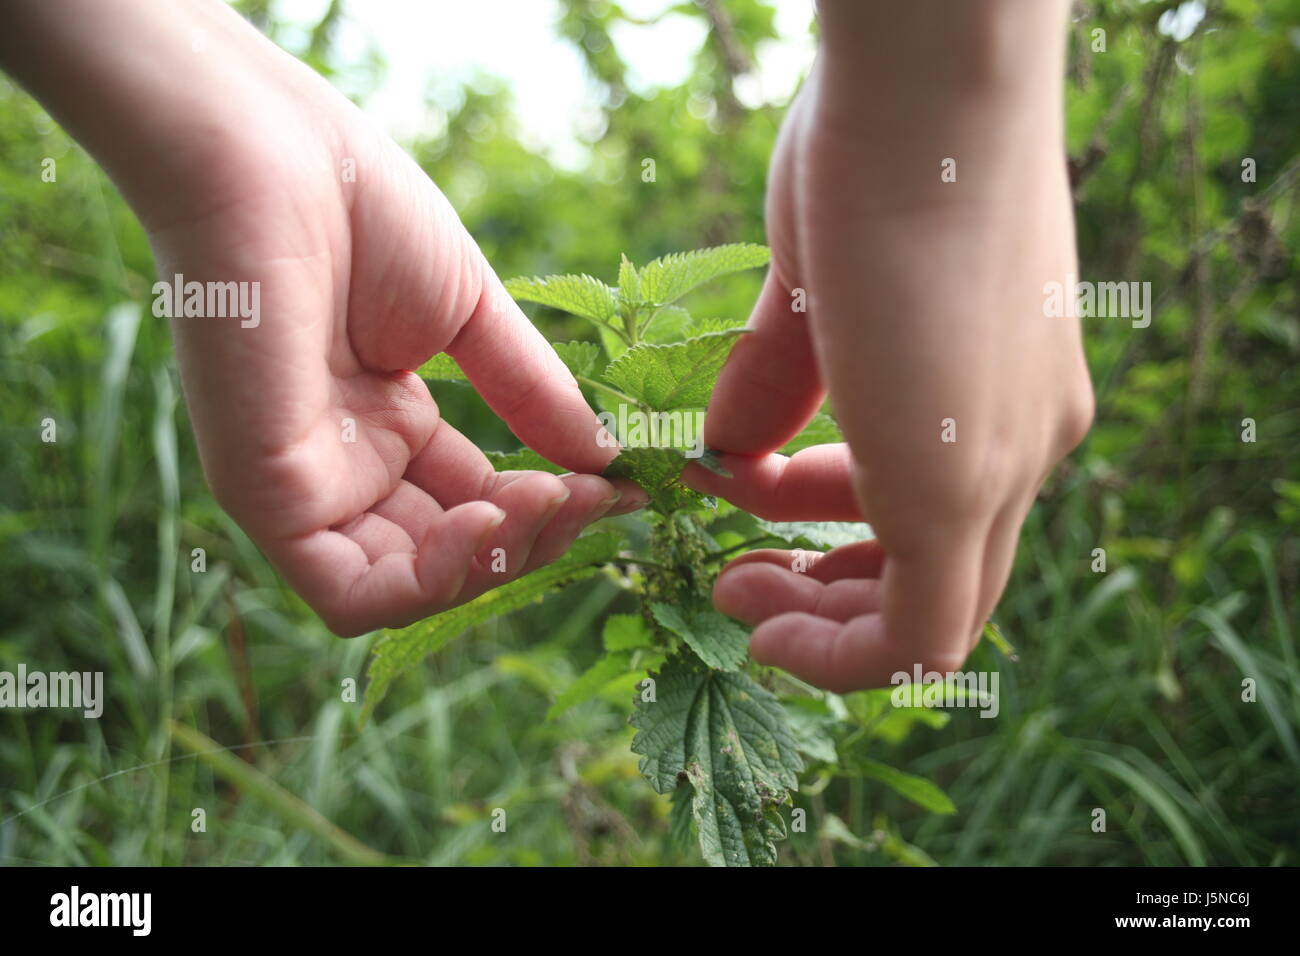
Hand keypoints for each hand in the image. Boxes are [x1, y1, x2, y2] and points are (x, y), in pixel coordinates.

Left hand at [0, 0, 641, 634]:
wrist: (273, 154)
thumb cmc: (361, 210)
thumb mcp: (472, 316)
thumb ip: (532, 394)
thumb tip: (606, 461)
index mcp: (385, 422)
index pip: (475, 502)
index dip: (549, 507)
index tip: (621, 488)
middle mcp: (344, 464)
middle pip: (448, 555)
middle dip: (529, 540)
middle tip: (589, 497)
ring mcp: (302, 485)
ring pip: (405, 590)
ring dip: (491, 566)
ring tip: (548, 502)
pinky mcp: (264, 495)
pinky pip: (351, 594)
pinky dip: (432, 581)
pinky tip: (488, 518)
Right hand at [685, 0, 1092, 691]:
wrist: (930, 79)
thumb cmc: (873, 146)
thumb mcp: (817, 282)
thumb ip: (782, 379)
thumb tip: (726, 450)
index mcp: (1008, 388)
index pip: (938, 492)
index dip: (831, 515)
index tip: (748, 494)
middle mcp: (1030, 437)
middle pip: (946, 569)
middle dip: (831, 588)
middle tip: (741, 575)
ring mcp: (1010, 464)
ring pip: (939, 610)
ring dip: (827, 622)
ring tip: (735, 591)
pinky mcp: (964, 489)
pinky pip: (921, 636)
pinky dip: (842, 657)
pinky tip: (764, 627)